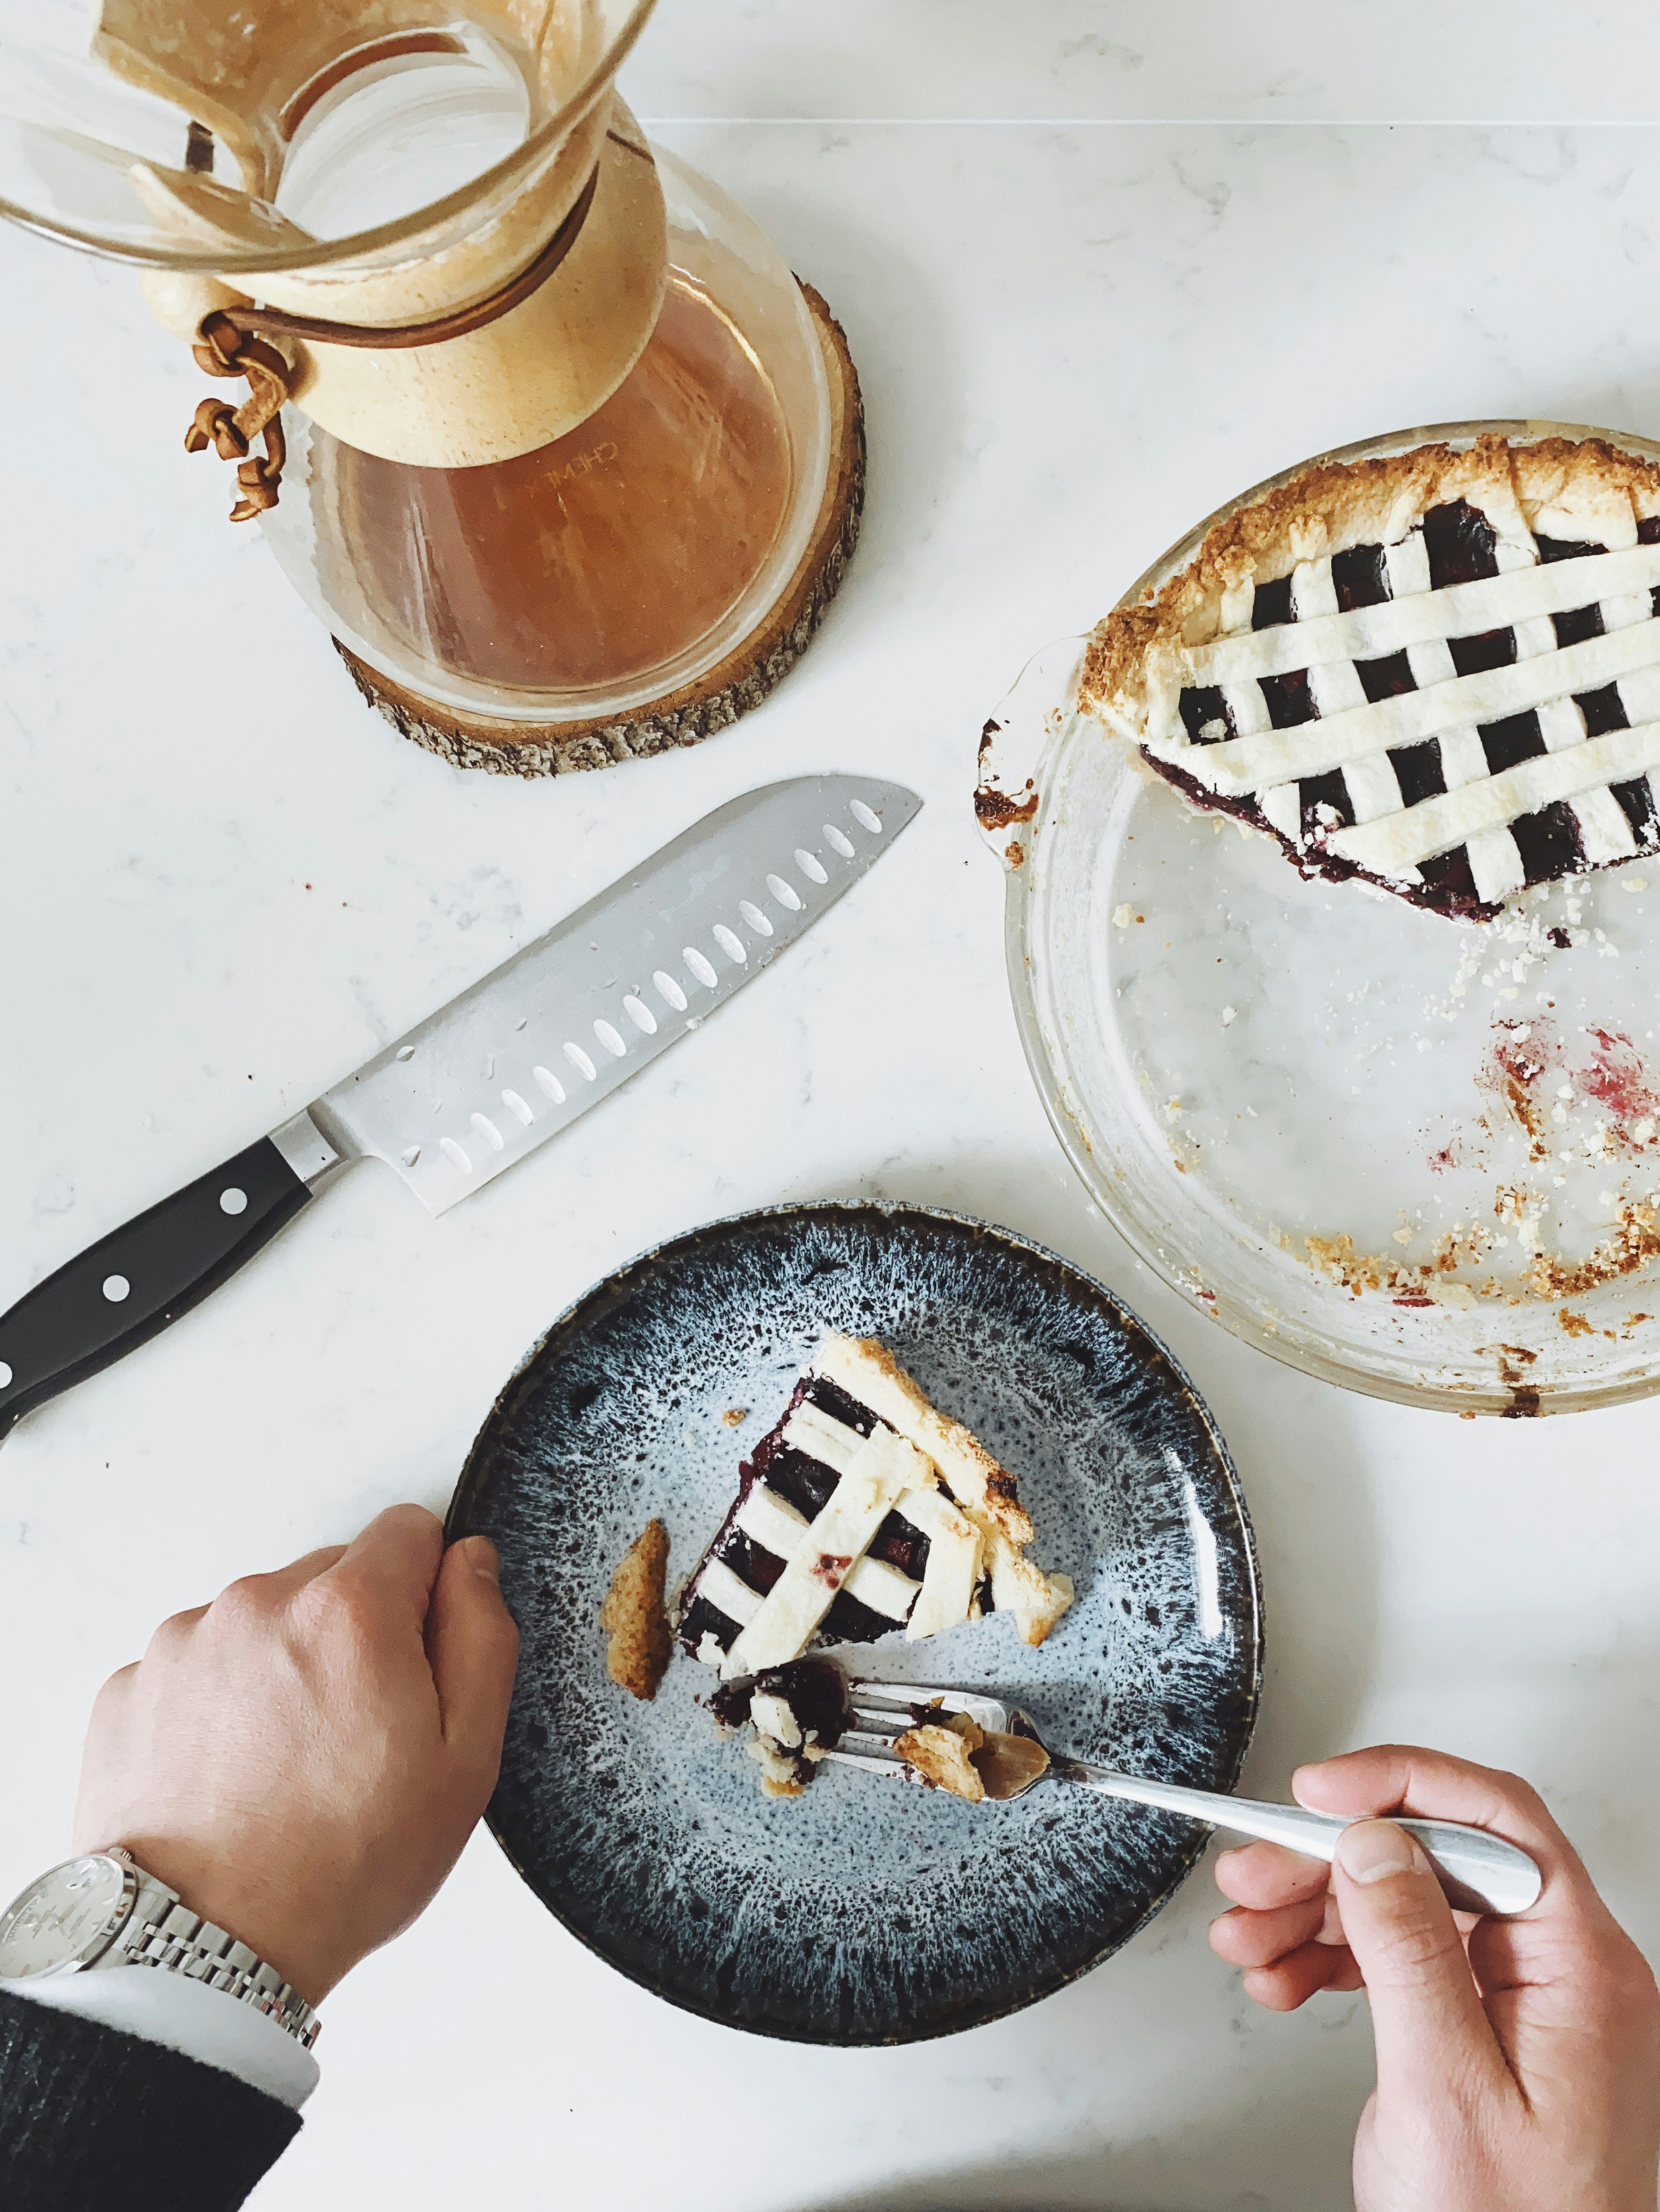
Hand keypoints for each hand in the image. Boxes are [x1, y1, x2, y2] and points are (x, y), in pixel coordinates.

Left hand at [73, 1504, 518, 2006]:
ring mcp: (181, 1644)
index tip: (417, 1665)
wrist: (202, 1949)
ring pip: (260, 1622)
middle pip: (331, 1578)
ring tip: (286, 1766)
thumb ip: (481, 1637)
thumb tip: (470, 1562)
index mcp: (348, 1610)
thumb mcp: (464, 1760)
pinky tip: (231, 1777)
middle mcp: (256, 1603)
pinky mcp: (127, 1690)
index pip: (409, 1531)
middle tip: (355, 1735)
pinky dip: (217, 1706)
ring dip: (281, 1667)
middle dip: (352, 1634)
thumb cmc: (342, 1865)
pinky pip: (195, 1668)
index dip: (427, 1593)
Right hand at [1209, 1746, 1659, 2211]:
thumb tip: (1374, 1841)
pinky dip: (1331, 1960)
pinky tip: (1284, 1976)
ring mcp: (1524, 2003)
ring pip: (1406, 1906)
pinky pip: (1401, 1962)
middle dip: (1330, 1861)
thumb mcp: (1447, 2091)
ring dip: (1314, 1913)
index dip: (1400, 1784)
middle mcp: (1562, 1974)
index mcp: (1583, 1971)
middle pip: (1435, 1861)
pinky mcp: (1483, 2032)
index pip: (1496, 1822)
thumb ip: (1410, 1954)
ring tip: (1248, 1936)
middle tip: (1252, 1878)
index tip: (1318, 1792)